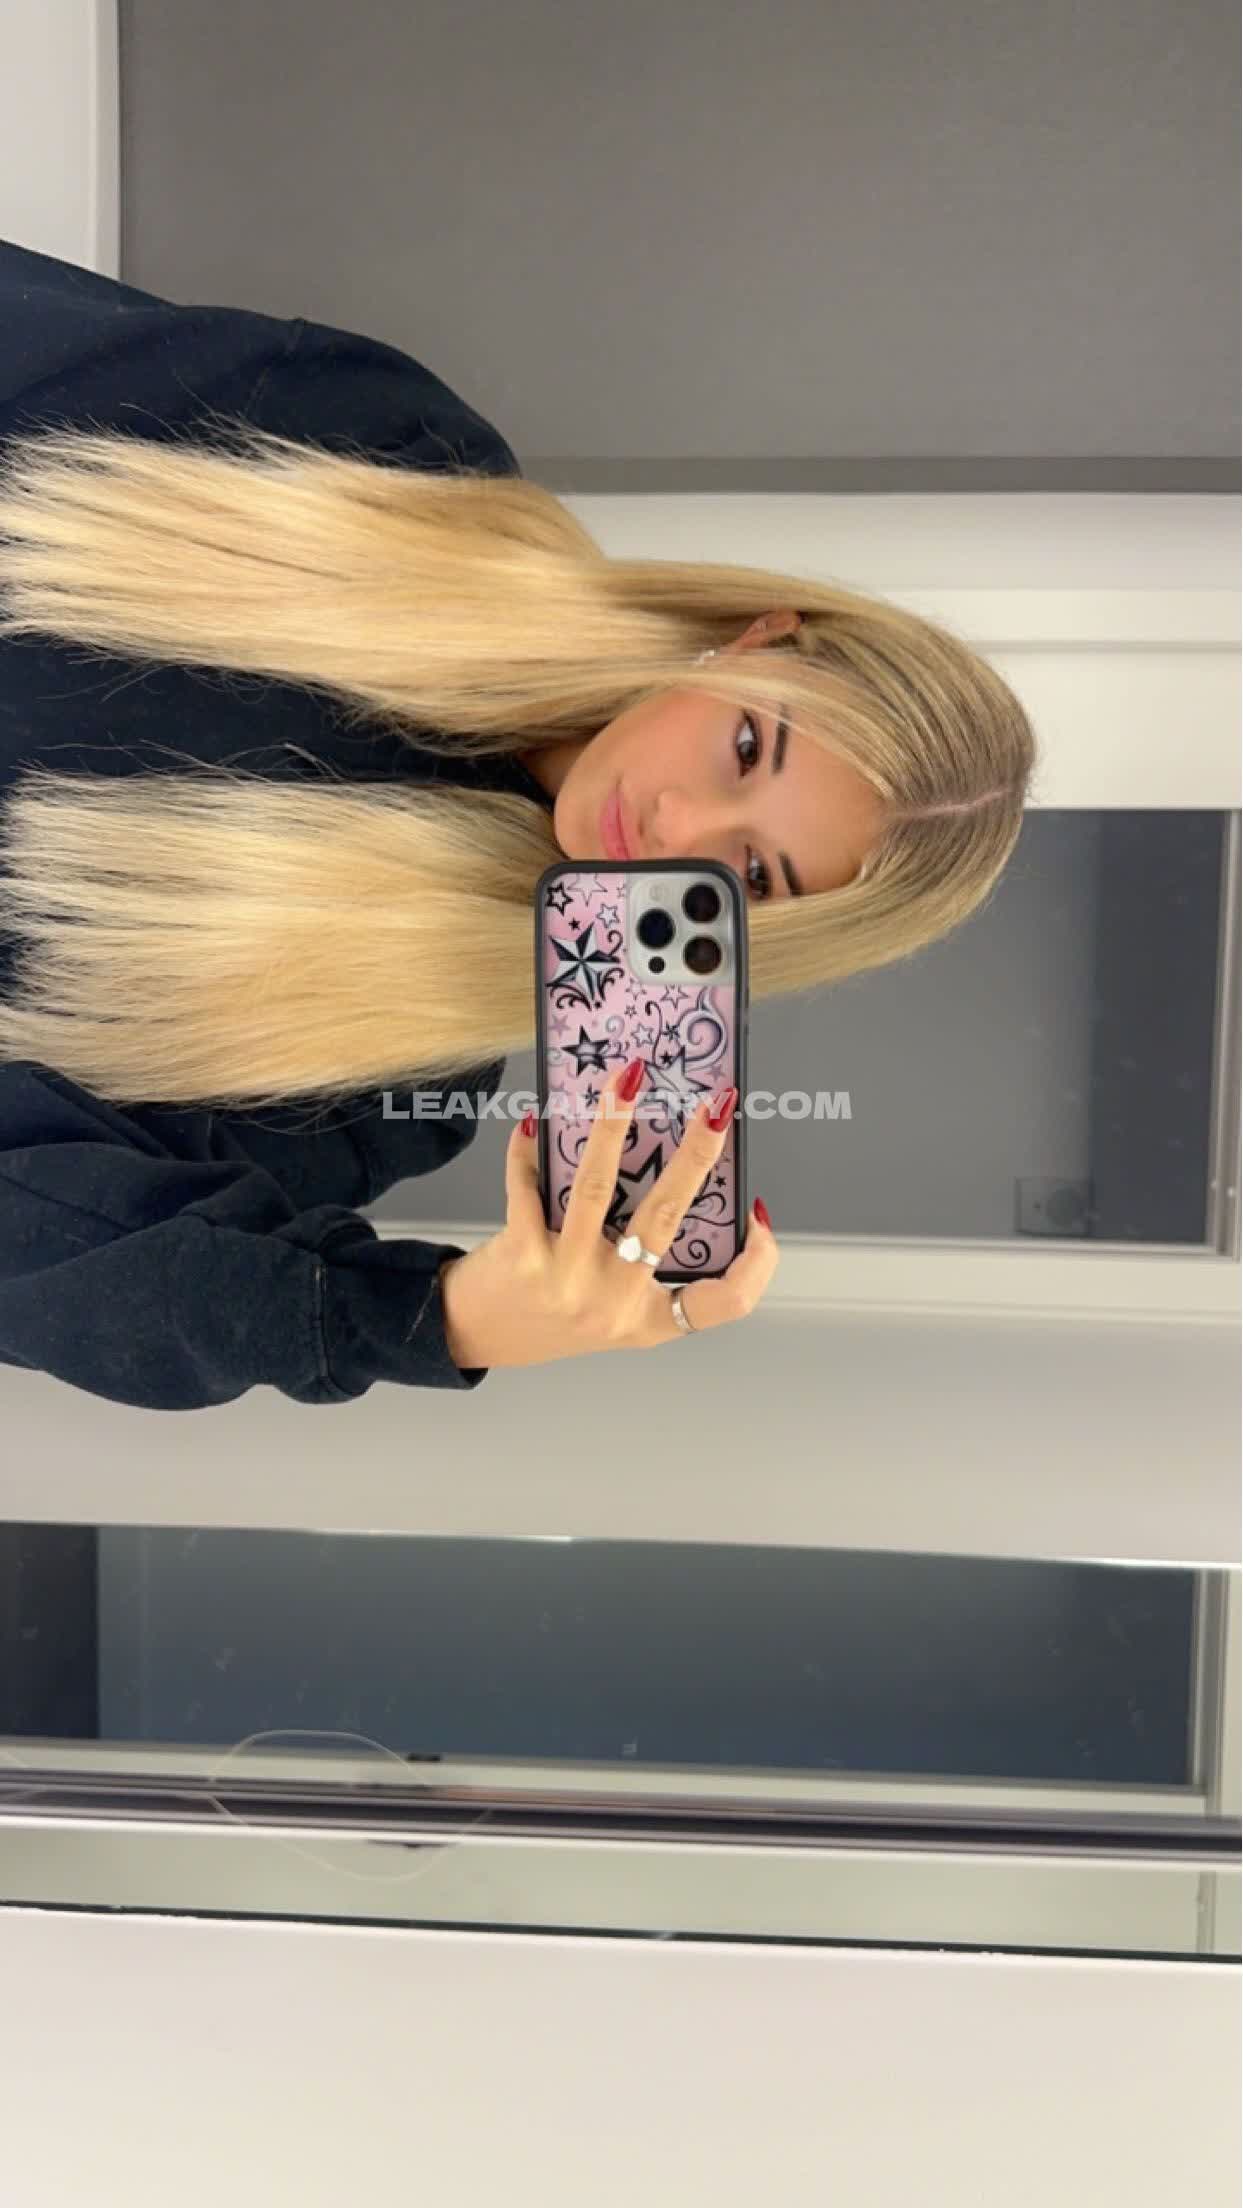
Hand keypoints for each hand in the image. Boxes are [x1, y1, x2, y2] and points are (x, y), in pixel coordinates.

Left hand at [438, 1059, 778, 1368]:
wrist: (476, 1336)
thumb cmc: (552, 1310)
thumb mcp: (612, 1304)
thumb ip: (644, 1258)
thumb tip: (669, 1169)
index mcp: (648, 1320)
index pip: (727, 1302)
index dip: (759, 1260)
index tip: (757, 1213)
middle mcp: (613, 1304)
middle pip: (666, 1218)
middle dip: (697, 1155)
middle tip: (715, 1107)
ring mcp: (567, 1280)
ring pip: (598, 1188)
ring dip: (614, 1125)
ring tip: (626, 1080)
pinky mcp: (523, 1257)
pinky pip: (530, 1187)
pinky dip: (530, 1151)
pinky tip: (535, 1124)